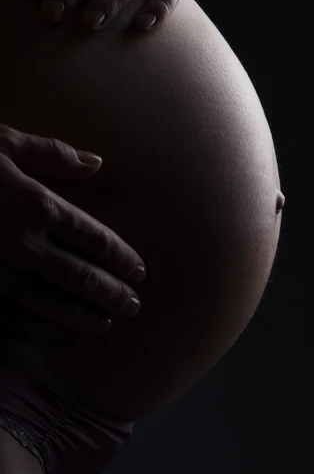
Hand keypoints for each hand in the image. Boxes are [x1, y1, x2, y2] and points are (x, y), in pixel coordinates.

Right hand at [0, 124, 144, 337]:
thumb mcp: (1, 142)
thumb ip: (52, 154)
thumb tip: (97, 163)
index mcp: (36, 205)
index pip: (94, 238)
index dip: (121, 257)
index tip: (139, 271)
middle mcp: (22, 246)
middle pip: (82, 279)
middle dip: (113, 295)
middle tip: (133, 306)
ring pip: (52, 306)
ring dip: (83, 318)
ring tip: (105, 324)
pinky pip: (14, 320)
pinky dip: (41, 329)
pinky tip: (56, 331)